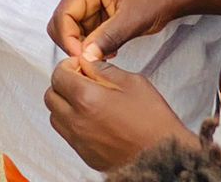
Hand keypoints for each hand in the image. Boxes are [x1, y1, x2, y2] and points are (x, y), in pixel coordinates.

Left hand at [44, 58, 194, 171]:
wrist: (168, 158)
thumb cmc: (155, 122)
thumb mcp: (133, 82)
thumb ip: (103, 69)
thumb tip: (86, 62)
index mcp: (86, 99)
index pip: (58, 75)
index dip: (69, 66)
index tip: (82, 67)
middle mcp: (78, 121)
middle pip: (51, 96)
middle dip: (63, 84)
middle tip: (82, 81)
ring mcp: (80, 142)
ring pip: (56, 117)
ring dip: (65, 105)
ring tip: (87, 101)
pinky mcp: (86, 156)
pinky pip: (68, 136)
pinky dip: (73, 124)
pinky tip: (93, 119)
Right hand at [48, 0, 181, 61]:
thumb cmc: (153, 0)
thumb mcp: (131, 21)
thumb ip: (107, 38)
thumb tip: (85, 58)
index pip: (61, 16)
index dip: (68, 40)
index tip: (84, 60)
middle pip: (61, 23)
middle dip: (73, 44)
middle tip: (93, 61)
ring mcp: (86, 2)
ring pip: (70, 30)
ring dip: (83, 46)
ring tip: (106, 54)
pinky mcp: (94, 12)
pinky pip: (83, 32)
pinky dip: (91, 44)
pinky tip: (109, 50)